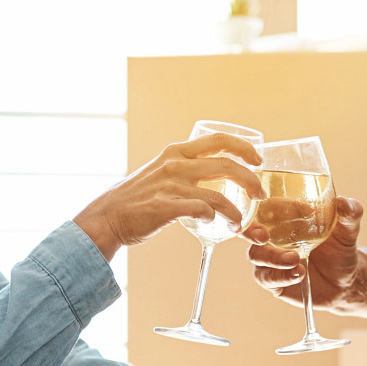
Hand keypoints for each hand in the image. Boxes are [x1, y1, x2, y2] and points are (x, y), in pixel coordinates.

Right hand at [74, 135, 260, 256]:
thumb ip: (183, 170)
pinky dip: (215, 218)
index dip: (243, 147)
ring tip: (241, 222)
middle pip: (226, 164)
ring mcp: (171, 185)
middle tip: (260, 194)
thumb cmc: (135, 199)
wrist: (106, 218)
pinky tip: (215, 225)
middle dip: (250, 179)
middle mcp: (175, 164)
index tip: (258, 160)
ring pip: (218, 194)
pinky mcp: (166, 207)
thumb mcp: (160, 172)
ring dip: (236, 211)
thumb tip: (211, 178)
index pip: (218, 140)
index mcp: (176, 152)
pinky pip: (202, 211)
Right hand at [245, 195, 365, 312]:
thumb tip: (345, 203)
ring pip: (256, 255)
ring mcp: (269, 259)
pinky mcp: (273, 281)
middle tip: (264, 236)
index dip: (264, 204)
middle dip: (251, 232)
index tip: (275, 206)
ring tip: (295, 259)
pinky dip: (280, 276)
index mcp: (284, 217)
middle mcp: (272, 236)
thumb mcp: (348, 229)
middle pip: (250, 230)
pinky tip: (299, 273)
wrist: (345, 280)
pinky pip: (266, 278)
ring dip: (272, 257)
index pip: (265, 205)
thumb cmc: (340, 248)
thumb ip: (350, 213)